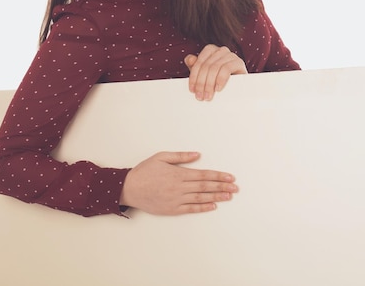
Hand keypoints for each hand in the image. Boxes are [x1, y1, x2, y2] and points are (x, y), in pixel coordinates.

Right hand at [119, 151, 237, 214]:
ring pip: (200, 198)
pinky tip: (213, 206)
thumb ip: (180, 156)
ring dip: (216, 197)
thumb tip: (197, 155)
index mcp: (178, 174)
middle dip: (222, 187)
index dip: (218, 176)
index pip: (203, 175)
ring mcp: (176, 199)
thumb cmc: (144, 171)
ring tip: (229, 196)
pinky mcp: (171, 209)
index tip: (230, 177)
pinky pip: (190, 209)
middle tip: (235, 188)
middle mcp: (179, 187)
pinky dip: (203, 208)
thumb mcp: (161, 157)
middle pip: (205, 187)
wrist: (128, 188)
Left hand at [184, 44, 247, 100]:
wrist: (237, 88)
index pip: (199, 62)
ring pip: (215, 67)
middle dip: (201, 83)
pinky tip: (218, 89)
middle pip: (206, 66)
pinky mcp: (239, 62)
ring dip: (210, 84)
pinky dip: (220, 79)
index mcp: (210, 50)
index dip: (194, 77)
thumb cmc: (219, 80)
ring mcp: (231, 55)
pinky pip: (226, 69)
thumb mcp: (204, 75)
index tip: (192, 90)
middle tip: (200, 97)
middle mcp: (221, 50)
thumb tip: (189, 59)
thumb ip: (195, 67)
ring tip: (208, 96)